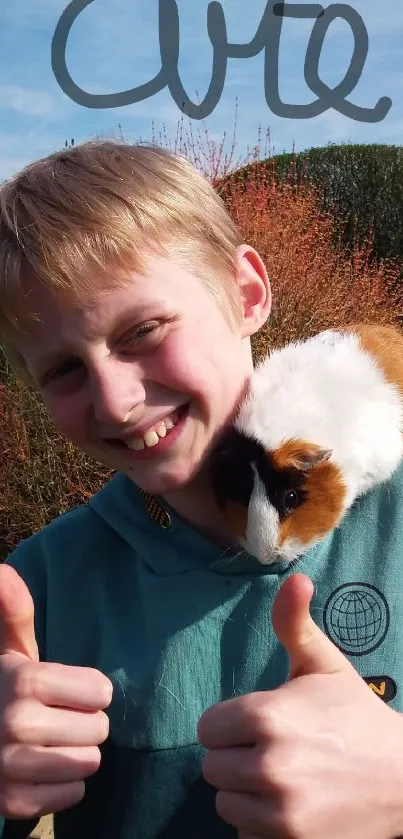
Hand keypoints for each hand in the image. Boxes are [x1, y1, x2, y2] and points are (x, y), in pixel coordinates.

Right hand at [0, 565, 112, 819]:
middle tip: (56, 718)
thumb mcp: (8, 650)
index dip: (89, 691)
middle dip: (85, 723)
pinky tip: (42, 769)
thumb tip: (2, 569)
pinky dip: (63, 786)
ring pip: (89, 763)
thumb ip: (15, 611)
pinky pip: (73, 795)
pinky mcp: (14, 803)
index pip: (101, 692)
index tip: (65, 690)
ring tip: (50, 742)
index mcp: (24, 681)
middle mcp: (17, 724)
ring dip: (76, 754)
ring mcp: (12, 768)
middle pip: (99, 729)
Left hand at [198, 573, 402, 837]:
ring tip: (280, 778)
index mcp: (267, 716)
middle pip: (212, 767)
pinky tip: (290, 807)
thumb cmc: (355, 716)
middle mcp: (268, 766)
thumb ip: (294, 624)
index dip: (230, 724)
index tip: (257, 723)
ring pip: (226, 804)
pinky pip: (246, 835)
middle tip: (272, 750)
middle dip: (235, 757)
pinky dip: (261, 825)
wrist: (402, 779)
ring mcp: (280, 812)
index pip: (208, 728)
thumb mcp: (324, 665)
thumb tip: (296, 577)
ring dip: (245, 794)